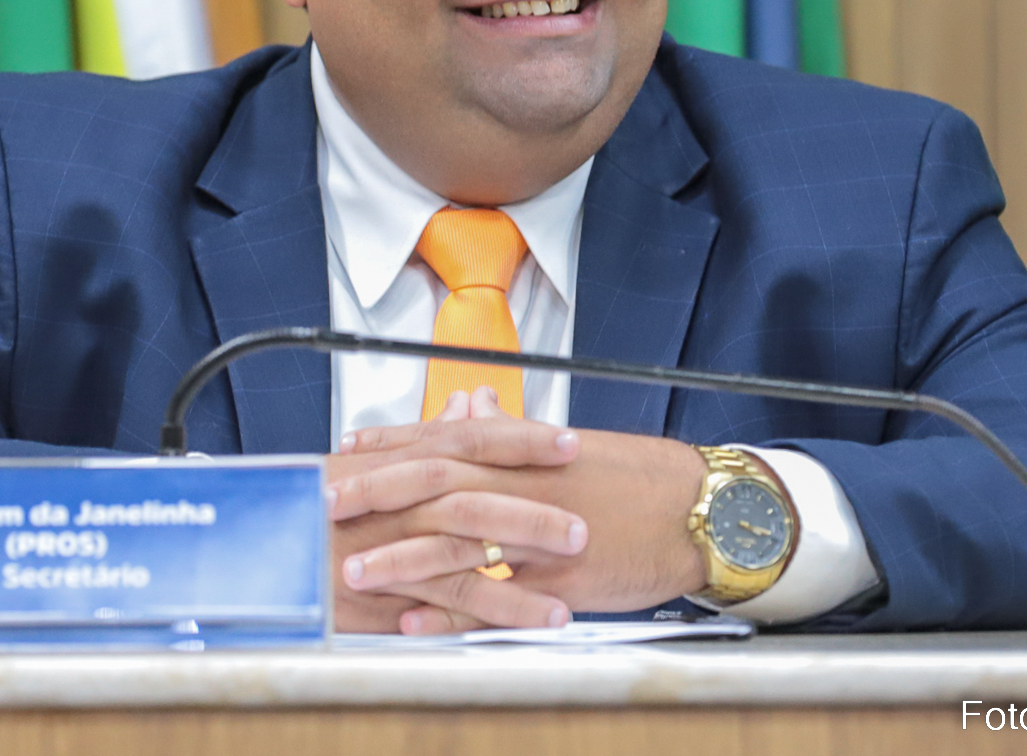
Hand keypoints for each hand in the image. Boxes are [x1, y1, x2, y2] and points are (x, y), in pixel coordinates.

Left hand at [337, 389, 709, 619]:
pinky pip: (496, 599)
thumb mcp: (571, 449)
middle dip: (374, 492)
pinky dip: (451, 612)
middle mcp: (524, 483)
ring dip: (399, 556)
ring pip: (457, 541)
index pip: (441, 438)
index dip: (388, 445)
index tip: (345, 451)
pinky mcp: (561, 579)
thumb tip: (474, 404)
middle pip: (434, 480)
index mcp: (524, 451)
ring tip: (352, 569)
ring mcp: (540, 532)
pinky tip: (413, 622)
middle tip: (324, 502)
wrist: (702, 509)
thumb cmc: (639, 479)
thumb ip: (512, 433)